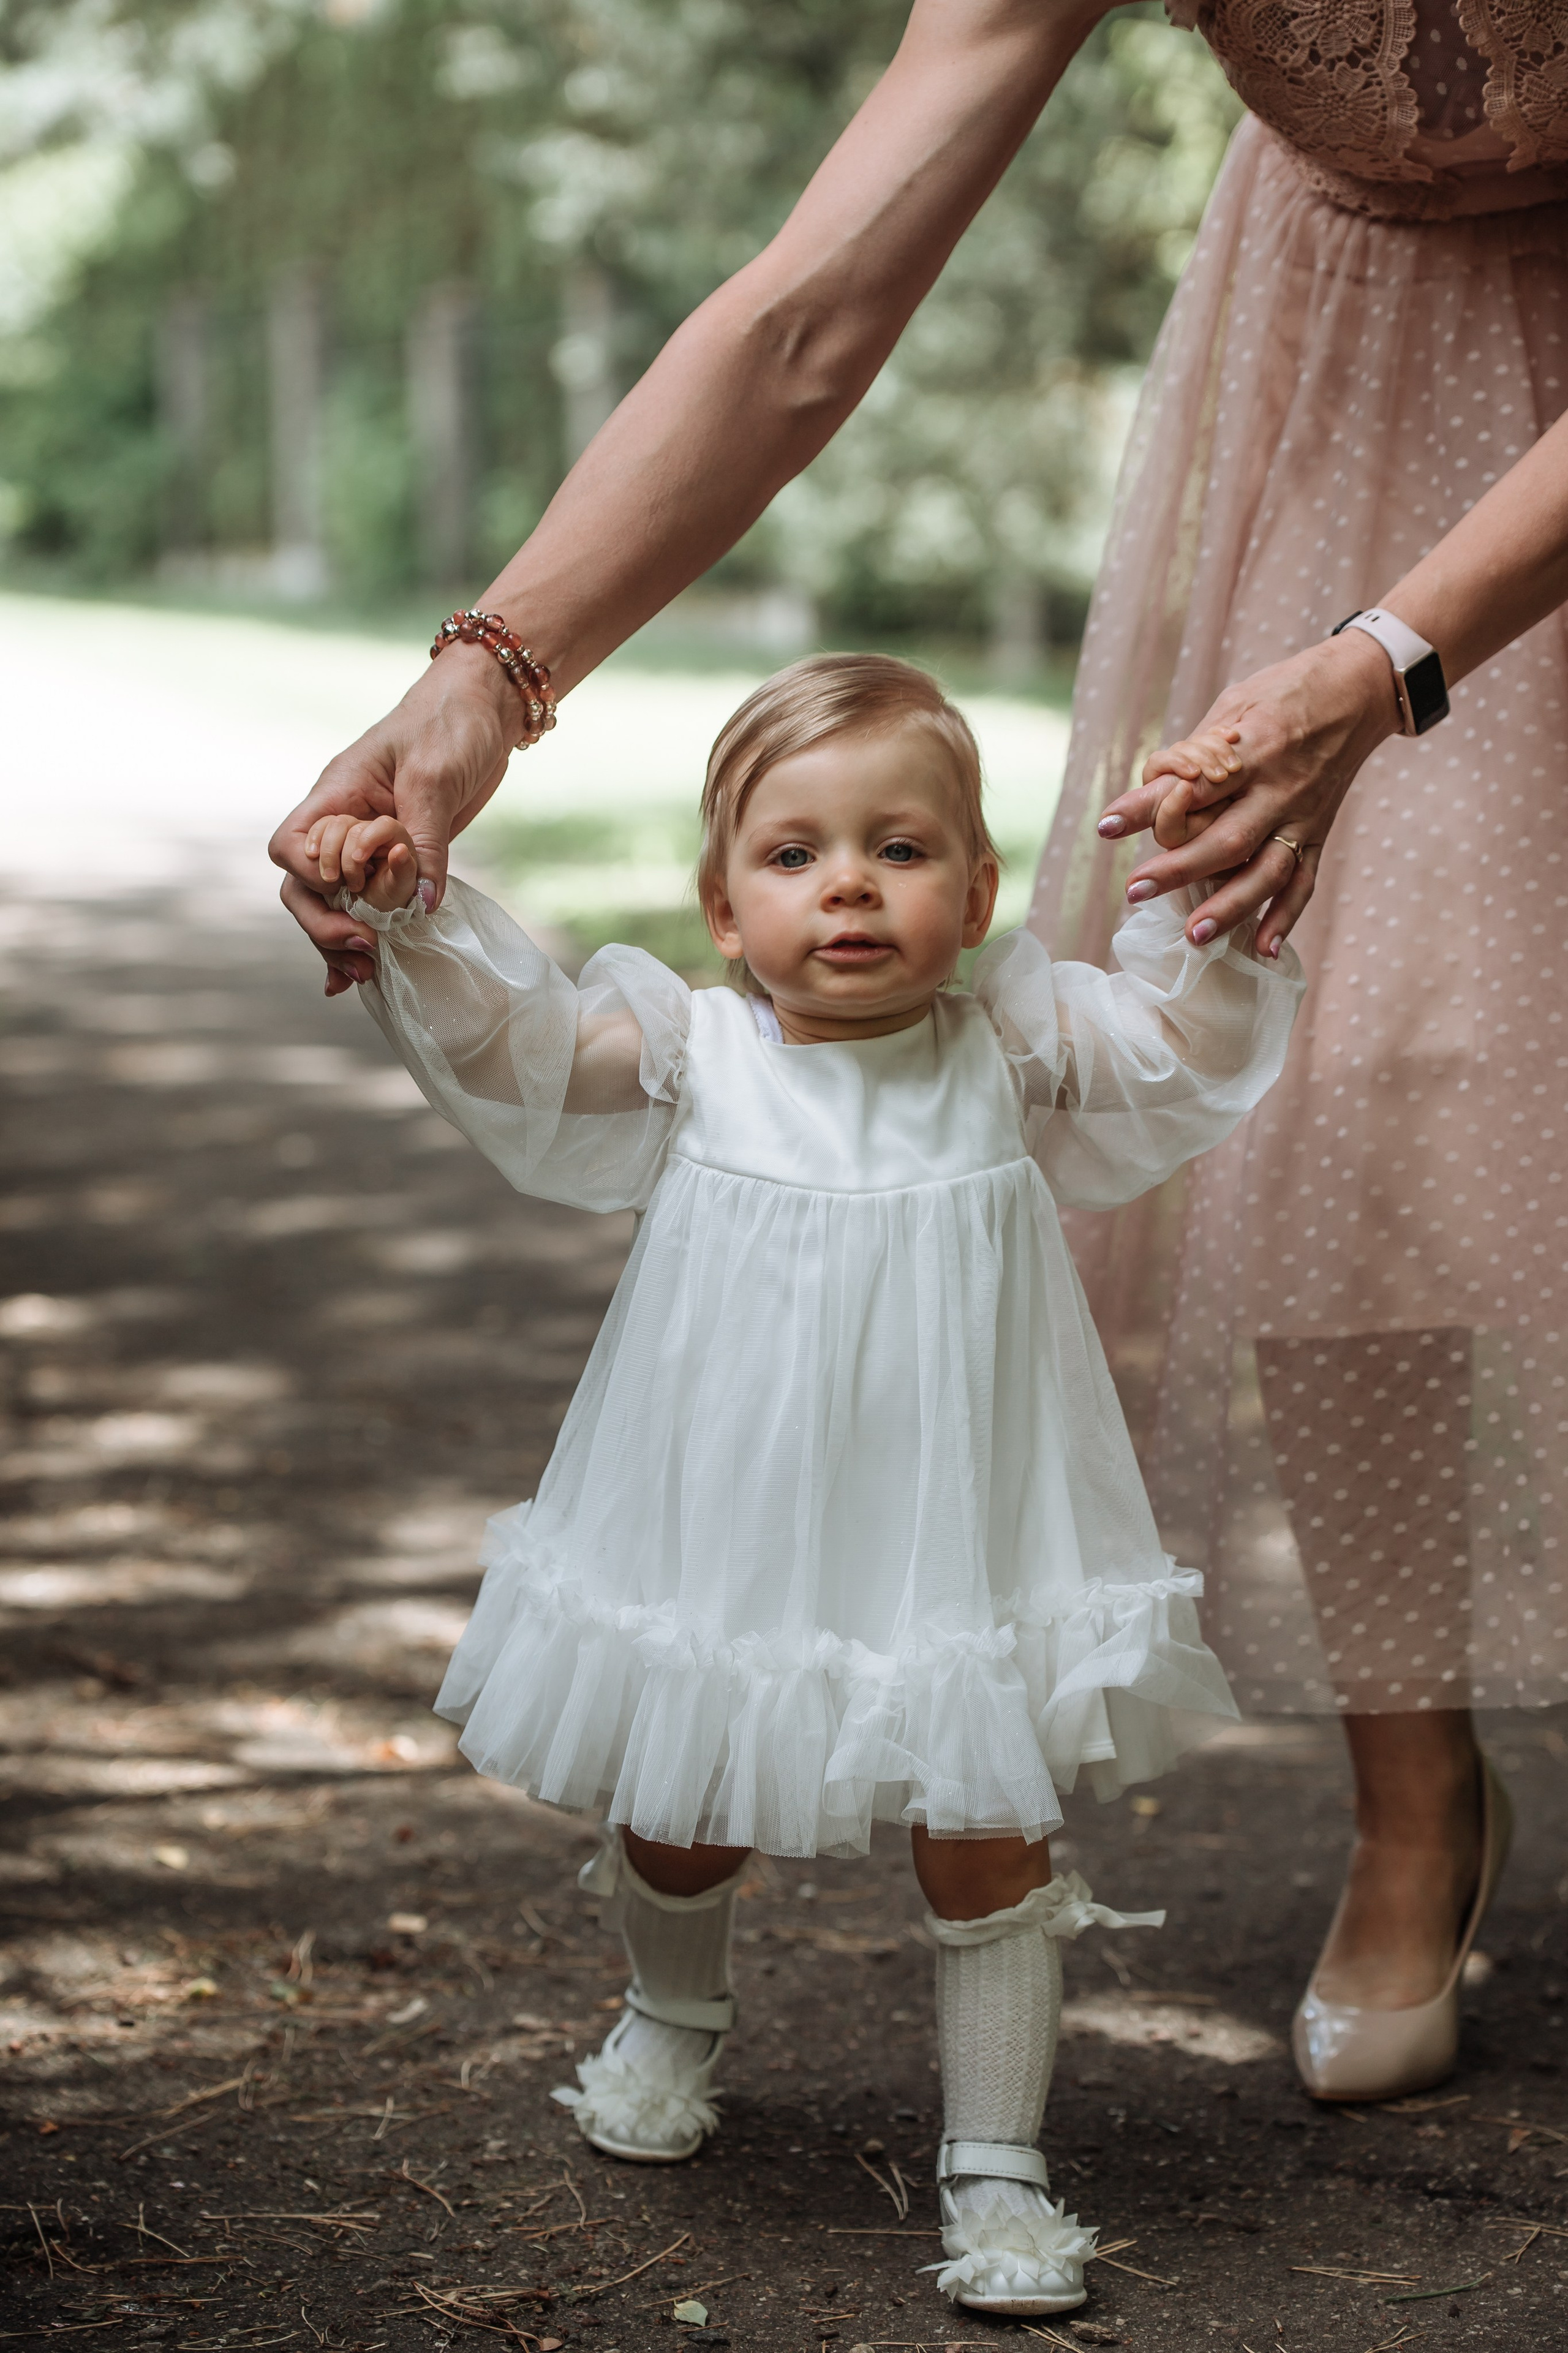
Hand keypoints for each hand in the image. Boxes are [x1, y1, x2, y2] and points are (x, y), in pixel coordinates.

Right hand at [269, 641, 517, 994]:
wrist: (486, 707)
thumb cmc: (451, 723)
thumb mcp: (435, 777)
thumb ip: (424, 841)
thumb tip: (417, 908)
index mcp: (336, 795)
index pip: (292, 846)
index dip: (310, 877)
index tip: (349, 890)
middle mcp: (343, 825)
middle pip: (304, 887)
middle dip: (325, 924)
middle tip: (364, 951)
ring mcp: (369, 846)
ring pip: (335, 903)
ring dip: (344, 942)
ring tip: (368, 977)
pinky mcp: (399, 860)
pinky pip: (373, 903)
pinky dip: (367, 936)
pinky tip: (367, 974)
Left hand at [1096, 629, 1398, 956]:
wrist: (1357, 690)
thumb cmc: (1283, 693)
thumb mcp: (1230, 708)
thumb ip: (1189, 756)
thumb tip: (1142, 799)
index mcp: (1252, 750)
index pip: (1195, 786)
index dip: (1150, 807)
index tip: (1107, 826)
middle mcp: (1279, 789)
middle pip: (1228, 840)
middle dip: (1180, 871)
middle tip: (1135, 891)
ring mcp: (1302, 816)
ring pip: (1267, 872)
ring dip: (1230, 907)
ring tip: (1194, 935)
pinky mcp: (1318, 833)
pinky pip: (1303, 882)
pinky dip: (1285, 917)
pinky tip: (1262, 948)